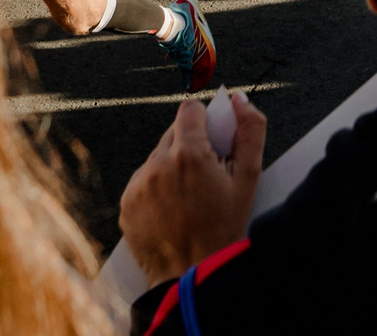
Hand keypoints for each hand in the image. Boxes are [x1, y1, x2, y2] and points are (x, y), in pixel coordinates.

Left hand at [118, 93, 267, 287]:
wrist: (192, 275)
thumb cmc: (223, 229)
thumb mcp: (248, 179)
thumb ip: (250, 131)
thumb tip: (240, 100)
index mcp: (189, 154)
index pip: (190, 109)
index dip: (204, 121)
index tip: (212, 140)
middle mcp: (157, 164)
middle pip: (173, 134)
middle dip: (190, 146)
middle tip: (204, 175)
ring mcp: (138, 185)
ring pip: (157, 158)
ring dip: (172, 168)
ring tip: (188, 197)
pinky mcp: (126, 203)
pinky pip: (143, 182)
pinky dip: (156, 189)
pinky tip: (171, 209)